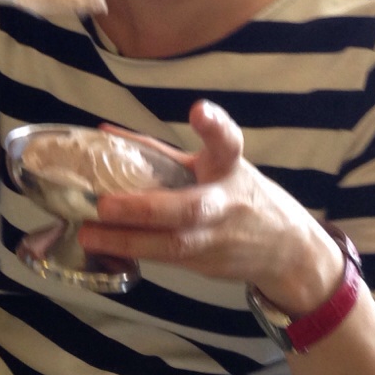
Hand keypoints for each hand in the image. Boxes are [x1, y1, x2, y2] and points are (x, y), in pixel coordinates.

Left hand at [81, 100, 344, 314]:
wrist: (285, 248)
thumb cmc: (237, 194)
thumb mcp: (212, 166)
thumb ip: (162, 154)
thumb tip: (106, 135)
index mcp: (229, 167)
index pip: (227, 142)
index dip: (213, 126)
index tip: (199, 110)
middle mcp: (226, 202)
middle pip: (190, 208)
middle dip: (145, 208)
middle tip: (104, 205)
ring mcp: (217, 238)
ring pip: (173, 244)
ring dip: (128, 241)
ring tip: (89, 234)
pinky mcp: (206, 264)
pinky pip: (165, 259)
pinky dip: (133, 253)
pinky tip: (101, 248)